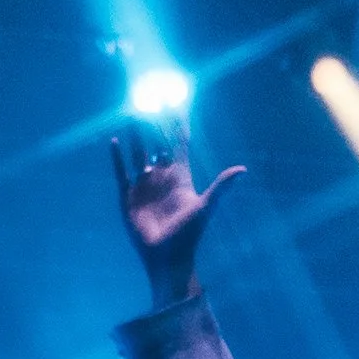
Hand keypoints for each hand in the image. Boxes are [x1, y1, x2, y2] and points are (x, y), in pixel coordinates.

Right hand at [111, 121, 245, 303]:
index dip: (176, 125)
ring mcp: (144, 186)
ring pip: (138, 154)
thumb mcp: (205, 207)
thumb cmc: (188, 234)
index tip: (174, 104)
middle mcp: (161, 178)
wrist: (166, 257)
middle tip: (149, 101)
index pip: (178, 144)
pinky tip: (115, 140)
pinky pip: (121, 171)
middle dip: (153, 125)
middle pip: (156, 144)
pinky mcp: (128, 196)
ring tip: (131, 115)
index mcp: (181, 177)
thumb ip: (222, 186)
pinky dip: (118, 157)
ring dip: (136, 136)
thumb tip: (243, 169)